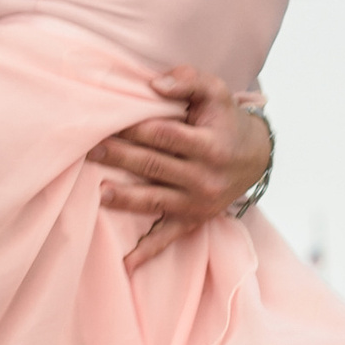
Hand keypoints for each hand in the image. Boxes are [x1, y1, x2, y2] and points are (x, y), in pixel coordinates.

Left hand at [90, 72, 272, 266]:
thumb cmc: (224, 119)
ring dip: (125, 199)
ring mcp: (198, 202)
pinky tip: (127, 263)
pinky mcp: (194, 219)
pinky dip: (148, 251)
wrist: (254, 156)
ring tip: (99, 191)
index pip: (163, 135)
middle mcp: (204, 176)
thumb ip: (188, 80)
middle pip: (153, 166)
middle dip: (120, 157)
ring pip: (155, 201)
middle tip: (90, 149)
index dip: (134, 128)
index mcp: (208, 145)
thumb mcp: (216, 91)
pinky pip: (169, 237)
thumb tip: (154, 85)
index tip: (107, 120)